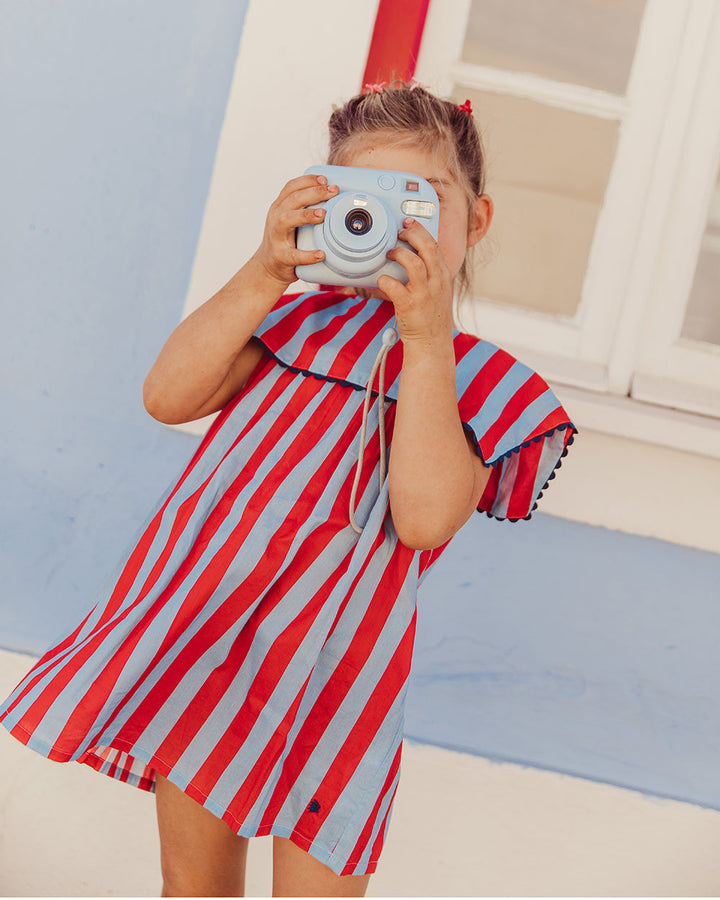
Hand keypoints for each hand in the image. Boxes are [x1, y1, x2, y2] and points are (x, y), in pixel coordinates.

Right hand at [252, 173, 338, 286]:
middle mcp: (276, 218)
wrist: (268, 267)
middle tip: (333, 191)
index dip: (308, 180)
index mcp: (280, 207)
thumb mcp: (291, 220)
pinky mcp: (280, 256)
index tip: (325, 179)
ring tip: (323, 214)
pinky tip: (320, 254)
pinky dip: (307, 255)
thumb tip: (337, 200)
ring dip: (306, 215)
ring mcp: (276, 237)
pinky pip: (293, 255)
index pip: (291, 187)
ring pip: (287, 220)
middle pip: (292, 199)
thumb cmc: (286, 240)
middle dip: (313, 193)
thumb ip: (306, 209)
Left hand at [378, 218, 454, 345]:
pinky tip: (382, 280)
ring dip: (399, 253)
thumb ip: (430, 273)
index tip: (408, 221)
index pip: (435, 245)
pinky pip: (394, 286)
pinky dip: (384, 279)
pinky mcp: (409, 306)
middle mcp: (437, 282)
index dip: (421, 230)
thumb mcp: (438, 290)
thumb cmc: (431, 315)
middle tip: (398, 232)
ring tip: (390, 253)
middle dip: (412, 234)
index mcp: (443, 276)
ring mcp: (424, 294)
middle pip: (428, 247)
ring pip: (414, 263)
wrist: (431, 342)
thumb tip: (413, 254)